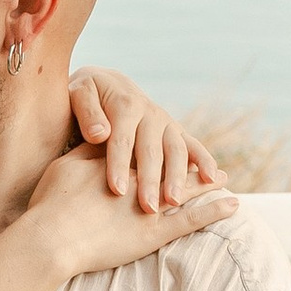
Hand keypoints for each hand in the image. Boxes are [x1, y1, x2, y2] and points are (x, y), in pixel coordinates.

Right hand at [27, 144, 237, 277]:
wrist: (53, 236)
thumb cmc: (52, 204)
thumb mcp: (65, 167)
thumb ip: (84, 153)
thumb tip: (97, 138)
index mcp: (118, 163)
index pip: (144, 150)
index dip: (159, 148)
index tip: (172, 144)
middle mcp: (139, 178)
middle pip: (171, 165)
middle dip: (190, 164)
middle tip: (207, 165)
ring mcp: (150, 205)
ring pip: (187, 190)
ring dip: (206, 184)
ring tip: (223, 179)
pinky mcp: (155, 231)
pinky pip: (192, 220)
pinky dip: (214, 212)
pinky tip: (233, 205)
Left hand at [70, 71, 225, 209]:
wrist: (106, 83)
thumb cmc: (86, 95)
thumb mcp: (79, 94)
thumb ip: (88, 114)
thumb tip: (99, 134)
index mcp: (124, 106)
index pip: (121, 140)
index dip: (118, 165)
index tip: (116, 191)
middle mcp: (149, 113)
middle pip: (151, 150)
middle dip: (150, 180)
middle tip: (147, 206)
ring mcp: (166, 122)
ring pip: (175, 150)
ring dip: (177, 176)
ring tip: (175, 201)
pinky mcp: (175, 131)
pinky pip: (193, 145)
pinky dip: (205, 160)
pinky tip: (212, 178)